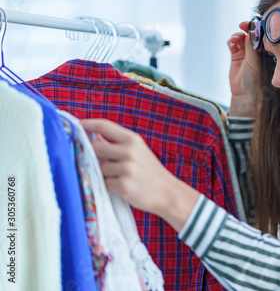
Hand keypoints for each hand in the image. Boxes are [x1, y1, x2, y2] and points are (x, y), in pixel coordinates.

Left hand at [80, 118, 199, 230]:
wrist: (167, 192)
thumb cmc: (150, 172)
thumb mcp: (138, 151)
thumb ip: (117, 143)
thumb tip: (92, 136)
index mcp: (132, 139)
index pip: (103, 125)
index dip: (85, 124)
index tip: (74, 126)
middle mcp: (129, 151)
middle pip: (95, 147)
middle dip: (87, 153)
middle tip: (85, 159)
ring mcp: (126, 168)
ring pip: (97, 167)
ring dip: (99, 173)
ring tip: (112, 177)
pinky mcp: (123, 185)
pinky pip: (103, 183)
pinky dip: (106, 185)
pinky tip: (117, 186)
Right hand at [227, 21, 261, 116]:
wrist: (244, 92)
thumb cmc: (254, 79)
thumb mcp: (254, 62)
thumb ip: (252, 47)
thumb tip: (251, 32)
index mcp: (263, 50)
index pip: (260, 34)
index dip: (256, 27)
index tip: (252, 23)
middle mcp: (254, 50)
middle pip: (249, 33)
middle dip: (246, 27)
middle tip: (242, 25)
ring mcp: (244, 52)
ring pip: (240, 37)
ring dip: (237, 35)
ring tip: (235, 39)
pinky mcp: (235, 55)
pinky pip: (232, 44)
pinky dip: (231, 41)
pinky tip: (232, 44)